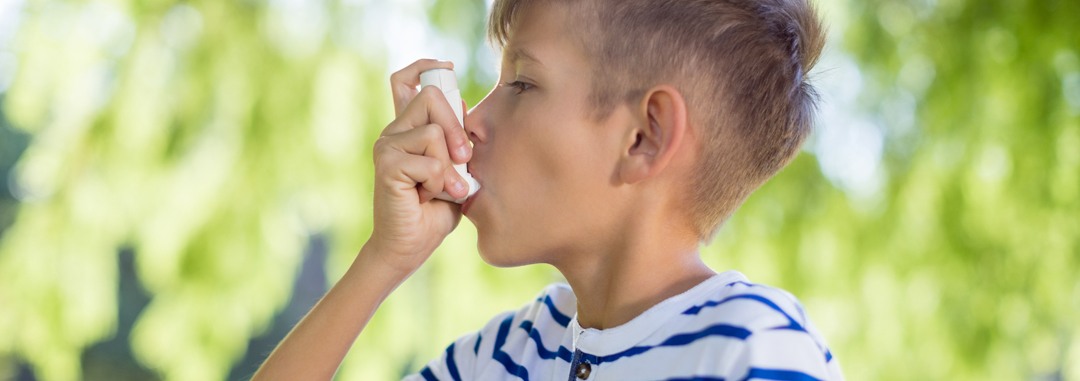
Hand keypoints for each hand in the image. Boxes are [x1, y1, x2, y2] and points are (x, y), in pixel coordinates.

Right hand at [367, 59, 471, 276]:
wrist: (410, 246)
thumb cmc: (434, 210)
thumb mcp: (455, 169)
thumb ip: (457, 141)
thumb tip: (463, 104)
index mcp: (407, 129)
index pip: (405, 80)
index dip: (426, 68)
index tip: (447, 68)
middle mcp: (393, 132)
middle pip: (431, 97)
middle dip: (457, 126)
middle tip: (463, 157)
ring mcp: (386, 147)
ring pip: (434, 131)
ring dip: (450, 166)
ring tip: (444, 188)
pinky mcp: (387, 165)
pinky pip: (430, 161)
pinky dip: (440, 182)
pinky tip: (430, 197)